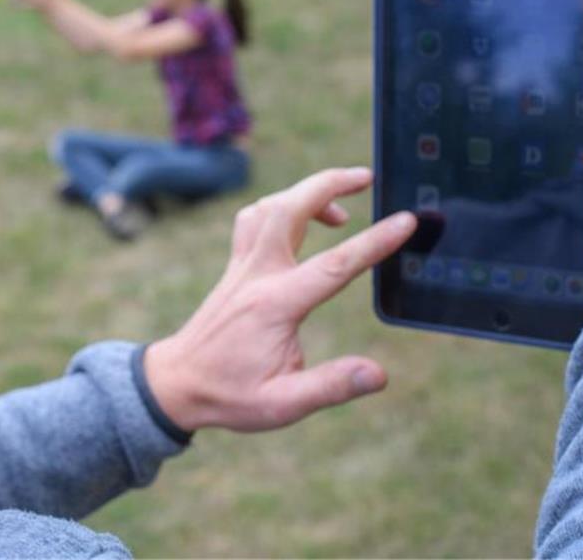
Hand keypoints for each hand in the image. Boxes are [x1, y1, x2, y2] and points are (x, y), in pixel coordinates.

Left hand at [145, 167, 416, 432]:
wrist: (176, 384)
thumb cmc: (230, 395)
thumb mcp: (283, 405)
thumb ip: (331, 386)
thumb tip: (378, 375)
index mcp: (275, 305)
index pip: (334, 265)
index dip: (375, 241)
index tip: (406, 220)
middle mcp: (256, 275)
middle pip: (289, 207)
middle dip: (330, 183)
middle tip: (368, 177)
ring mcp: (241, 266)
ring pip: (269, 206)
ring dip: (306, 192)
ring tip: (343, 206)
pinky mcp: (235, 265)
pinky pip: (254, 218)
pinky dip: (282, 205)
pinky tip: (302, 223)